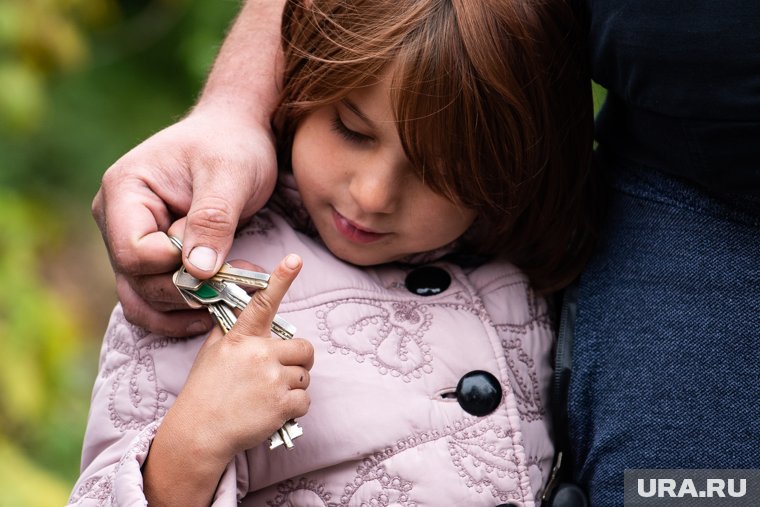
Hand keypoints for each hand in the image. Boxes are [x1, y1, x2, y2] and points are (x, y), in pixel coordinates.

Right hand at [92, 102, 277, 336]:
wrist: (236, 134)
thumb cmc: (233, 145)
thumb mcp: (231, 174)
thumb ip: (213, 219)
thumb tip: (197, 271)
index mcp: (125, 191)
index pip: (134, 252)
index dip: (175, 266)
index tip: (218, 259)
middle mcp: (116, 220)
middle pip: (137, 281)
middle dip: (187, 291)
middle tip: (239, 287)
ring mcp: (130, 241)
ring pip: (142, 298)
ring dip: (184, 310)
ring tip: (228, 305)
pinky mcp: (151, 258)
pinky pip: (154, 299)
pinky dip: (181, 312)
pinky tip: (214, 312)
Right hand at [161, 254, 312, 463]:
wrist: (199, 433)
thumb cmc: (205, 391)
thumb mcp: (212, 353)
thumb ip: (230, 329)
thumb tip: (237, 305)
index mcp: (240, 338)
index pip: (262, 303)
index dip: (280, 279)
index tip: (294, 259)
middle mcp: (259, 353)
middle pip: (304, 348)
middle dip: (297, 362)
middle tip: (278, 374)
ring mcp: (272, 378)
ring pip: (305, 376)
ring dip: (293, 387)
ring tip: (266, 397)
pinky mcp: (282, 404)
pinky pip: (305, 400)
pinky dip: (294, 408)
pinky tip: (272, 412)